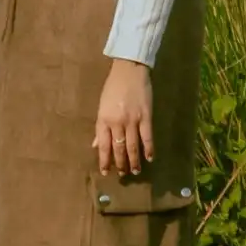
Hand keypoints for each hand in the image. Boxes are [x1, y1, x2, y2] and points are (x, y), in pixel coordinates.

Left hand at [93, 60, 153, 175]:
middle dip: (120, 163)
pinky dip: (148, 149)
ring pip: (132, 146)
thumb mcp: (102, 106)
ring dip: (134, 160)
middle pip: (118, 148)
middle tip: (123, 175)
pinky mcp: (146, 116)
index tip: (106, 172)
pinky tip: (149, 158)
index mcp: (103, 119)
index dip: (104, 160)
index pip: (103, 145)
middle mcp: (117, 122)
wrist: (129, 70)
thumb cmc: (113, 87)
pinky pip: (147, 137)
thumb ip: (100, 127)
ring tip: (135, 171)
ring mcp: (132, 120)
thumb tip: (96, 145)